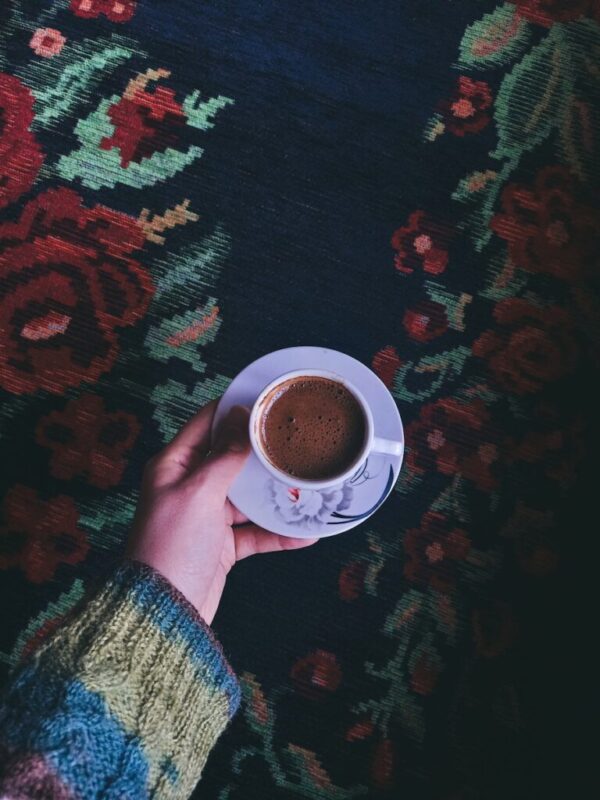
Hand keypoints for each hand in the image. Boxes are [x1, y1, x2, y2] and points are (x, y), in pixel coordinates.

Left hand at [128, 400, 316, 623]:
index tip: (266, 399)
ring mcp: (206, 517)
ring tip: (308, 486)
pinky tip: (306, 533)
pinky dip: (277, 533)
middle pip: (231, 459)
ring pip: (247, 497)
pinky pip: (254, 533)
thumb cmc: (172, 546)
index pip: (206, 424)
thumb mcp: (200, 494)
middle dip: (262, 453)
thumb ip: (224, 457)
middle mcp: (189, 487)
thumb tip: (240, 418)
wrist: (164, 612)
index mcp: (174, 466)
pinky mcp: (221, 545)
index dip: (234, 409)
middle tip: (296, 440)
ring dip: (275, 495)